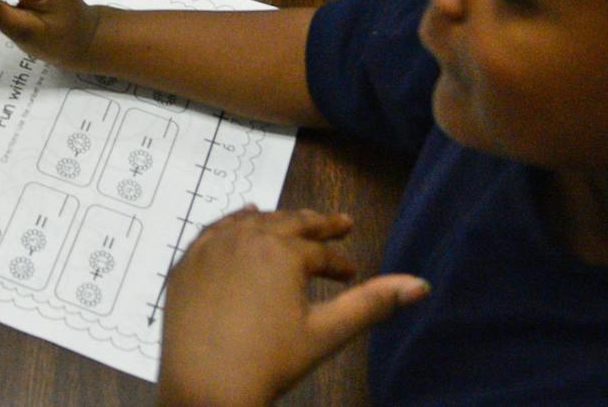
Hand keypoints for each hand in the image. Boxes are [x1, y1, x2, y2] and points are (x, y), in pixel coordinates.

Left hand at [160, 208, 427, 406]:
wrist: (205, 387)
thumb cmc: (270, 362)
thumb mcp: (326, 334)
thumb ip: (372, 304)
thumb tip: (421, 284)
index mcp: (280, 252)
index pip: (319, 251)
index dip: (339, 262)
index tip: (352, 271)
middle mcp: (243, 238)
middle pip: (287, 224)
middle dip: (316, 225)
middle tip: (339, 223)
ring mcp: (209, 247)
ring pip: (249, 222)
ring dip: (276, 221)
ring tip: (295, 221)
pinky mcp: (185, 262)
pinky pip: (214, 231)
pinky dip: (233, 224)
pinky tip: (241, 221)